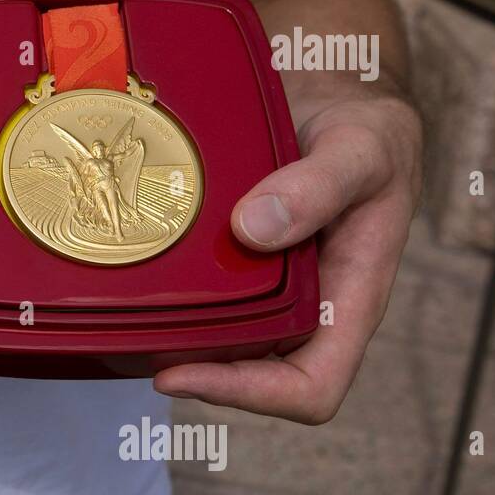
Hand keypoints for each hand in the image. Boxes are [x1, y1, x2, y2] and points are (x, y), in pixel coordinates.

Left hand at [154, 95, 422, 423]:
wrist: (342, 100)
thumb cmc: (370, 132)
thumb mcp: (361, 148)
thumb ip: (319, 186)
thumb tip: (253, 229)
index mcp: (350, 300)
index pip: (311, 386)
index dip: (249, 394)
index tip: (181, 372)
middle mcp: (307, 305)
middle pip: (249, 373)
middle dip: (193, 368)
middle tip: (134, 339)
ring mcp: (270, 286)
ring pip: (219, 337)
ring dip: (175, 334)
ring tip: (124, 310)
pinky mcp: (237, 261)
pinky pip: (203, 292)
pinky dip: (171, 291)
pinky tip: (134, 267)